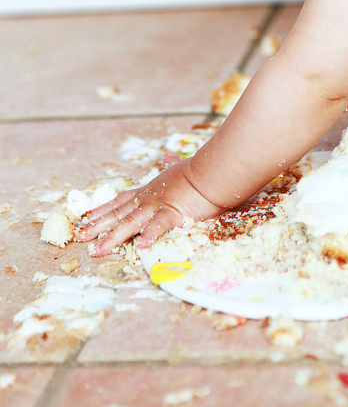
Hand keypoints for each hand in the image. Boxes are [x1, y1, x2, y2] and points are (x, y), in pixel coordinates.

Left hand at [73, 157, 223, 255]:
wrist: (209, 171)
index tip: (86, 217)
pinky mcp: (172, 213)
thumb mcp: (178, 167)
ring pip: (129, 223)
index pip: (119, 201)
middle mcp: (147, 199)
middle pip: (117, 214)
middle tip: (79, 237)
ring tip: (98, 250)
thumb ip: (171, 164)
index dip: (102, 210)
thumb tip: (167, 155)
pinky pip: (158, 226)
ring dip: (112, 237)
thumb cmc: (196, 171)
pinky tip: (139, 247)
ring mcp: (157, 206)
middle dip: (97, 227)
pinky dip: (149, 236)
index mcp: (148, 190)